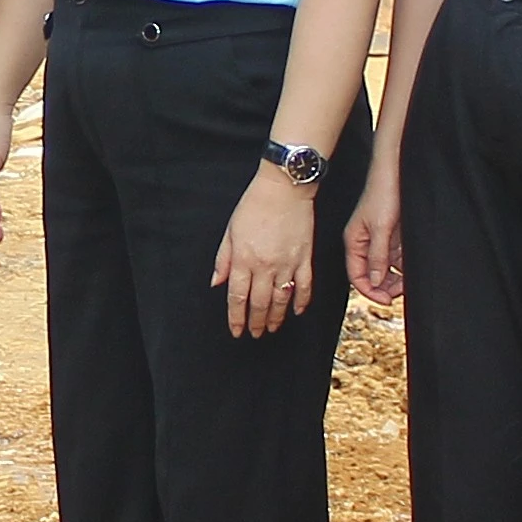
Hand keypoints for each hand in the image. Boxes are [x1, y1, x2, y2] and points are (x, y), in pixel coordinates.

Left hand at [215, 167, 320, 340]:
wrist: (284, 187)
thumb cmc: (255, 205)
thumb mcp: (230, 231)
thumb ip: (223, 259)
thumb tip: (217, 282)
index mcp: (244, 259)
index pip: (238, 297)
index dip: (236, 317)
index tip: (236, 330)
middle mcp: (265, 266)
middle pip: (260, 303)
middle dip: (256, 322)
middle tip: (255, 334)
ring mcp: (287, 263)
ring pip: (282, 299)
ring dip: (277, 317)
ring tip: (273, 328)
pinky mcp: (305, 258)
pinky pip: (305, 285)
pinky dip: (302, 301)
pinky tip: (297, 311)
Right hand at [343, 163, 408, 305]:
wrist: (396, 172)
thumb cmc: (382, 193)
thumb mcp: (380, 228)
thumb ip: (377, 257)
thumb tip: (374, 282)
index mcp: (354, 242)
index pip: (356, 275)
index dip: (369, 291)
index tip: (385, 300)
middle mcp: (366, 243)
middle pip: (371, 275)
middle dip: (384, 286)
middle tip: (399, 294)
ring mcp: (380, 240)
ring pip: (385, 268)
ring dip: (395, 278)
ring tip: (407, 282)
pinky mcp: (394, 235)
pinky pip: (397, 258)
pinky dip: (403, 266)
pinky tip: (411, 268)